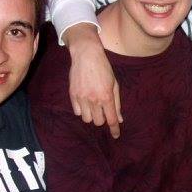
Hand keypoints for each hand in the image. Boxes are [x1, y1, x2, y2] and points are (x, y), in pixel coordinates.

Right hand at [65, 24, 121, 138]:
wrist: (86, 55)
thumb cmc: (103, 68)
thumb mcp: (114, 84)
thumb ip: (116, 103)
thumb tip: (119, 119)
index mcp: (106, 97)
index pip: (111, 119)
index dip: (115, 129)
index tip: (116, 135)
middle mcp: (94, 99)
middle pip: (98, 122)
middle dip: (101, 118)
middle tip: (102, 109)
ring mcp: (82, 98)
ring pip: (86, 119)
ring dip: (91, 115)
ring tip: (92, 105)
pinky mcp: (72, 95)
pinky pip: (77, 112)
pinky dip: (81, 110)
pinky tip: (84, 101)